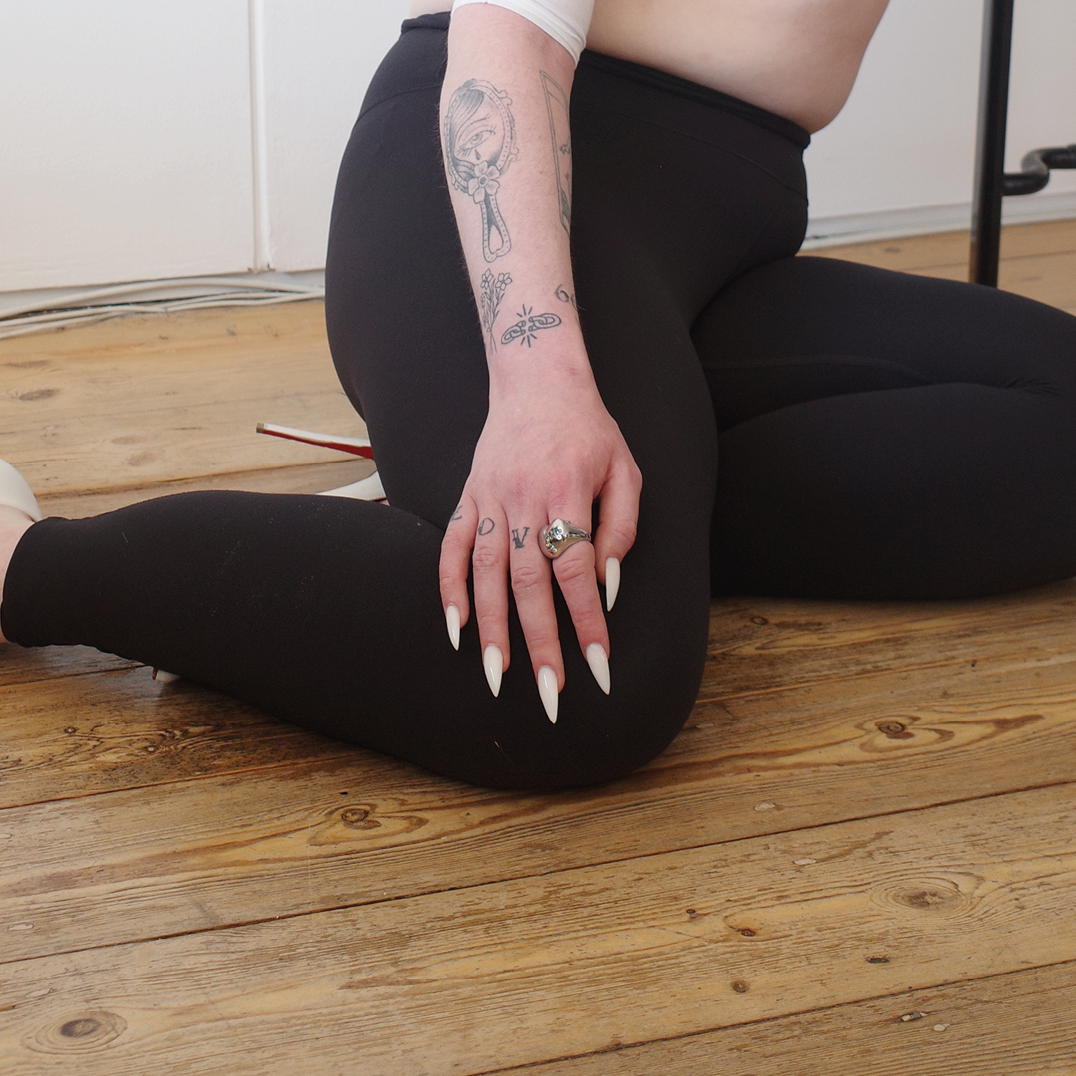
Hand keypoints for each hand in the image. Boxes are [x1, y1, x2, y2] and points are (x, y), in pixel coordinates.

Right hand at [437, 357, 640, 717]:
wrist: (538, 379)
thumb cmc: (590, 429)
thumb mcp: (626, 468)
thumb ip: (622, 526)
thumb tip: (605, 586)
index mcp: (569, 491)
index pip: (576, 570)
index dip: (586, 622)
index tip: (597, 668)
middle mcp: (524, 498)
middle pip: (528, 582)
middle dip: (539, 644)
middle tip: (550, 696)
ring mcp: (490, 497)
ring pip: (486, 573)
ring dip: (492, 630)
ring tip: (498, 678)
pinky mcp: (467, 495)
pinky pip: (452, 547)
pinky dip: (450, 589)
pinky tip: (456, 629)